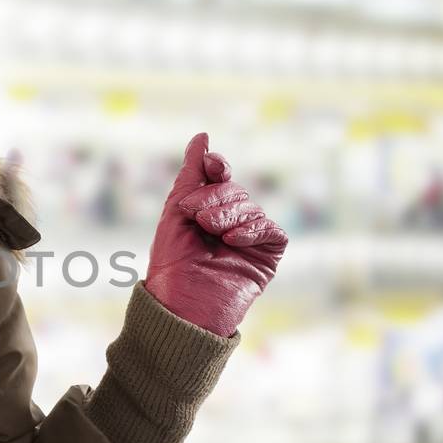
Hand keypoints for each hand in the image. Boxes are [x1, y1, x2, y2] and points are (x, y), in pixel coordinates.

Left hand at [143, 132, 286, 337]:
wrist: (181, 304)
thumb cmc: (172, 262)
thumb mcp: (176, 211)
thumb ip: (191, 173)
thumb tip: (202, 137)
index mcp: (208, 210)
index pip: (221, 177)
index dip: (217, 167)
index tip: (211, 165)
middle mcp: (232, 222)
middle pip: (235, 191)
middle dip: (214, 198)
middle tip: (196, 218)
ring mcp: (251, 239)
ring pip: (251, 207)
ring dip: (228, 216)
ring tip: (211, 233)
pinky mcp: (267, 256)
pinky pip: (270, 229)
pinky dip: (252, 230)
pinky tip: (233, 240)